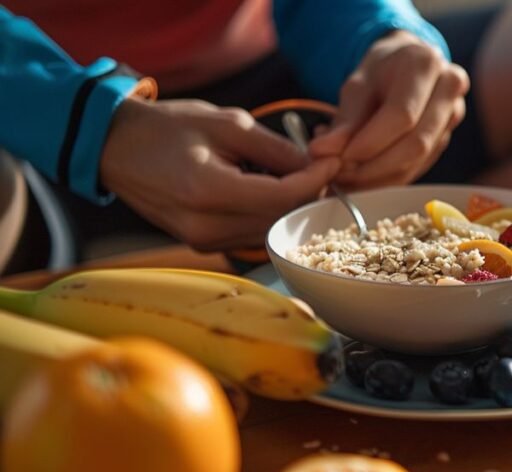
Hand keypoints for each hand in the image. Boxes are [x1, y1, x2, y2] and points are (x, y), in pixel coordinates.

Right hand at [100, 98, 339, 250]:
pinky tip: (269, 190)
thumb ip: (276, 150)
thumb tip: (317, 166)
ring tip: (296, 176)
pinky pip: (251, 235)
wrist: (115, 147)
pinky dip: (268, 215)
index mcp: (208, 191)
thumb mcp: (227, 124)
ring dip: (289, 207)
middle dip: (307, 194)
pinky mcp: (201, 244)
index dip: (315, 181)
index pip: (282, 198)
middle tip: (320, 168)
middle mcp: (205, 226)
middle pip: (279, 219)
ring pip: (268, 231)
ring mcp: (201, 241)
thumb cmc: (168, 128)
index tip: (333, 161)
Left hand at [308, 30, 469, 187]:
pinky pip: (419, 167)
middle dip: (374, 167)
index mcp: (425, 64)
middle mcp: (449, 89)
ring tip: (347, 177)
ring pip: (418, 161)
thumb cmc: (381, 70)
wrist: (407, 65)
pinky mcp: (446, 139)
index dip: (370, 143)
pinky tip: (364, 178)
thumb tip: (322, 153)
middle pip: (416, 144)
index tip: (340, 158)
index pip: (402, 115)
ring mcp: (453, 117)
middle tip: (341, 175)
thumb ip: (344, 121)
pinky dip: (389, 178)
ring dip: (380, 178)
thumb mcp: (358, 85)